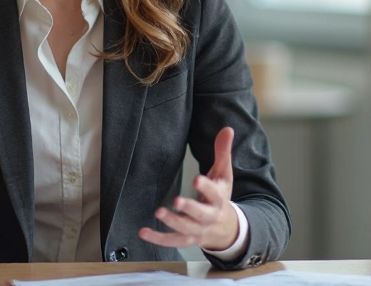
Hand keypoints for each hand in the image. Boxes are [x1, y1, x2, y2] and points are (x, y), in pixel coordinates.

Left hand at [138, 127, 239, 250]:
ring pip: (186, 229)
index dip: (207, 187)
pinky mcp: (187, 239)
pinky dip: (158, 239)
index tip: (197, 178)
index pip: (215, 193)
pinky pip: (172, 241)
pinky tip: (143, 232)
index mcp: (220, 199)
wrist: (227, 229)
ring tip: (158, 212)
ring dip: (172, 222)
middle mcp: (210, 217)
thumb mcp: (224, 174)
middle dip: (189, 208)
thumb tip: (227, 128)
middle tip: (176, 200)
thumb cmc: (221, 196)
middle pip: (201, 214)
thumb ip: (222, 152)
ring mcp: (198, 230)